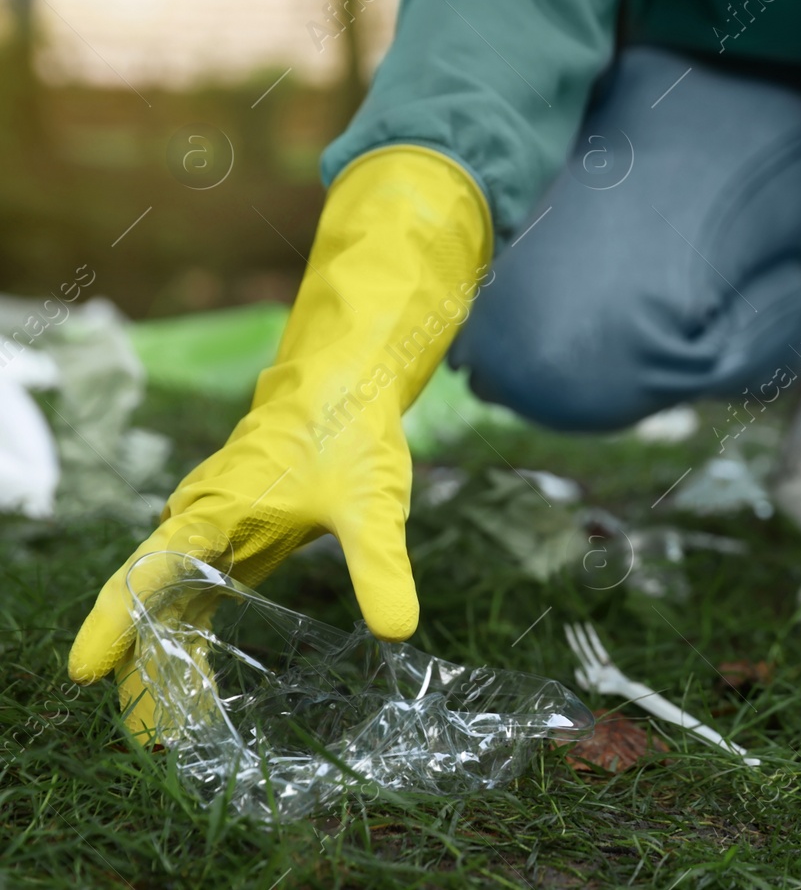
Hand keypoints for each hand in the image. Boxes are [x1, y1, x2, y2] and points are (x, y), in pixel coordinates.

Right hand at [68, 148, 493, 736]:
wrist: (348, 381)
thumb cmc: (349, 430)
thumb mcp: (371, 501)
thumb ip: (379, 564)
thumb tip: (398, 630)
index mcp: (213, 511)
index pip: (147, 576)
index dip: (115, 624)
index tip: (86, 672)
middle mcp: (202, 523)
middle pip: (153, 602)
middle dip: (144, 665)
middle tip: (148, 735)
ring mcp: (217, 529)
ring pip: (174, 601)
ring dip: (167, 655)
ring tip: (166, 724)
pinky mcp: (240, 535)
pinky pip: (201, 591)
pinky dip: (195, 633)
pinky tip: (202, 674)